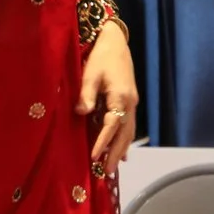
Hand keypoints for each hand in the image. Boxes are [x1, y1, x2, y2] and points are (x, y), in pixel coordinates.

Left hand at [78, 20, 141, 174]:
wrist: (115, 41)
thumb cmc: (101, 55)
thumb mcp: (90, 73)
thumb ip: (86, 94)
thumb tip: (81, 113)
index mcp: (120, 97)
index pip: (111, 125)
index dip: (103, 142)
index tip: (93, 157)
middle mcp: (130, 103)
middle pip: (124, 134)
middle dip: (115, 153)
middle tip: (106, 173)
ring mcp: (132, 103)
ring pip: (128, 132)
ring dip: (121, 150)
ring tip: (113, 167)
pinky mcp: (130, 101)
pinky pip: (129, 126)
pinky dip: (124, 140)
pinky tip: (122, 152)